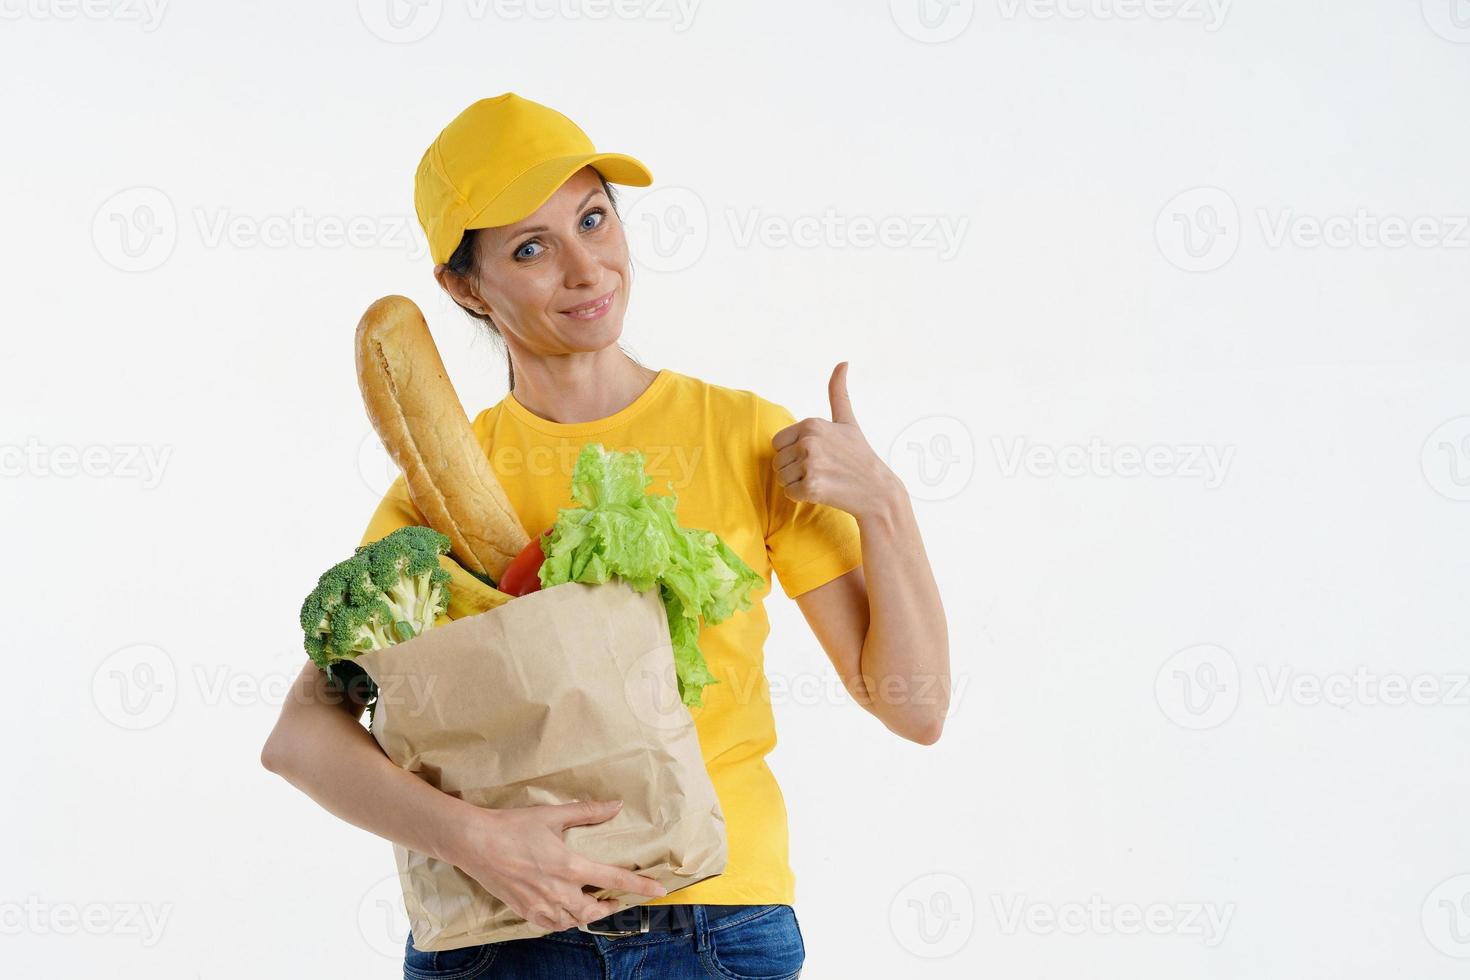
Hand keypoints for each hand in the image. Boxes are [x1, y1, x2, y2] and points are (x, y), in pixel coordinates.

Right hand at [446, 799, 667, 931]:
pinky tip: (565, 912)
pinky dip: (563, 921)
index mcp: (570, 867)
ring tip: (592, 905)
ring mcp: (541, 904)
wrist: (475, 842)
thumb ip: (588, 812)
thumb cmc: (514, 826)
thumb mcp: (553, 815)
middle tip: (615, 900)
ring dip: (587, 915)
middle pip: (594, 910)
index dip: (640, 887)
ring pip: (573, 921)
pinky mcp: (525, 911)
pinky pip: (551, 925)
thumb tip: (616, 805)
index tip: (659, 891)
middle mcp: (559, 891)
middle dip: (609, 907)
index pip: (614, 880)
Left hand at [771, 362, 898, 519]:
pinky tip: (823, 492)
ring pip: (782, 478)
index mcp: (811, 424)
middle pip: (778, 461)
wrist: (878, 490)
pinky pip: (789, 493)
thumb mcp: (847, 421)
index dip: (793, 452)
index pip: (778, 442)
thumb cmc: (859, 455)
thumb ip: (838, 392)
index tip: (817, 455)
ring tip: (824, 480)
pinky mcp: (811, 487)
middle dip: (794, 469)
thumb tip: (843, 362)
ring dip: (798, 483)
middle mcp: (809, 441)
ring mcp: (811, 465)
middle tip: (822, 470)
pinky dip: (802, 496)